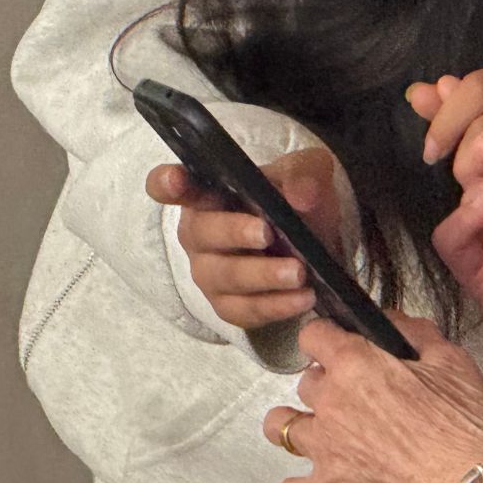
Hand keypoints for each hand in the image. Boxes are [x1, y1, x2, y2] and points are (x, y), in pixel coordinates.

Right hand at [145, 147, 341, 329]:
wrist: (316, 240)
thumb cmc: (293, 197)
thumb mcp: (306, 172)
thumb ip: (303, 174)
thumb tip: (301, 195)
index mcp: (205, 192)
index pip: (168, 186)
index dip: (166, 183)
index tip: (176, 180)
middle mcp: (198, 233)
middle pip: (202, 234)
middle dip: (234, 233)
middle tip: (268, 233)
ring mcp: (210, 273)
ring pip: (226, 277)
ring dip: (263, 275)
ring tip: (298, 273)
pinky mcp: (229, 305)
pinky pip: (245, 310)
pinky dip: (276, 305)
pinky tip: (304, 297)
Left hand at [270, 315, 482, 482]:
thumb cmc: (462, 425)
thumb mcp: (451, 360)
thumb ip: (414, 332)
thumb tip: (390, 322)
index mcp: (356, 364)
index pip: (312, 335)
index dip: (327, 337)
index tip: (339, 345)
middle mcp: (330, 402)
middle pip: (304, 381)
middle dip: (326, 383)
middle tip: (355, 394)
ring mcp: (323, 449)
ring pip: (279, 427)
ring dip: (296, 424)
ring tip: (321, 431)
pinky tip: (318, 482)